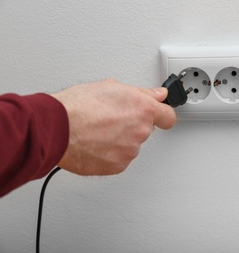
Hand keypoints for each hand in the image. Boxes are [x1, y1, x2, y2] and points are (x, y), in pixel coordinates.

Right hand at [51, 79, 175, 174]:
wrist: (57, 129)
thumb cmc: (79, 106)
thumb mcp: (112, 87)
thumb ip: (142, 93)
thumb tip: (158, 95)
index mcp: (143, 110)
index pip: (168, 117)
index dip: (163, 115)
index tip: (160, 115)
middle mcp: (140, 132)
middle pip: (144, 130)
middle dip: (132, 124)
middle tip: (111, 118)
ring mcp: (130, 151)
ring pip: (130, 145)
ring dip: (120, 139)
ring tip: (98, 130)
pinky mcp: (117, 166)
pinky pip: (119, 158)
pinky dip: (110, 153)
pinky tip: (95, 143)